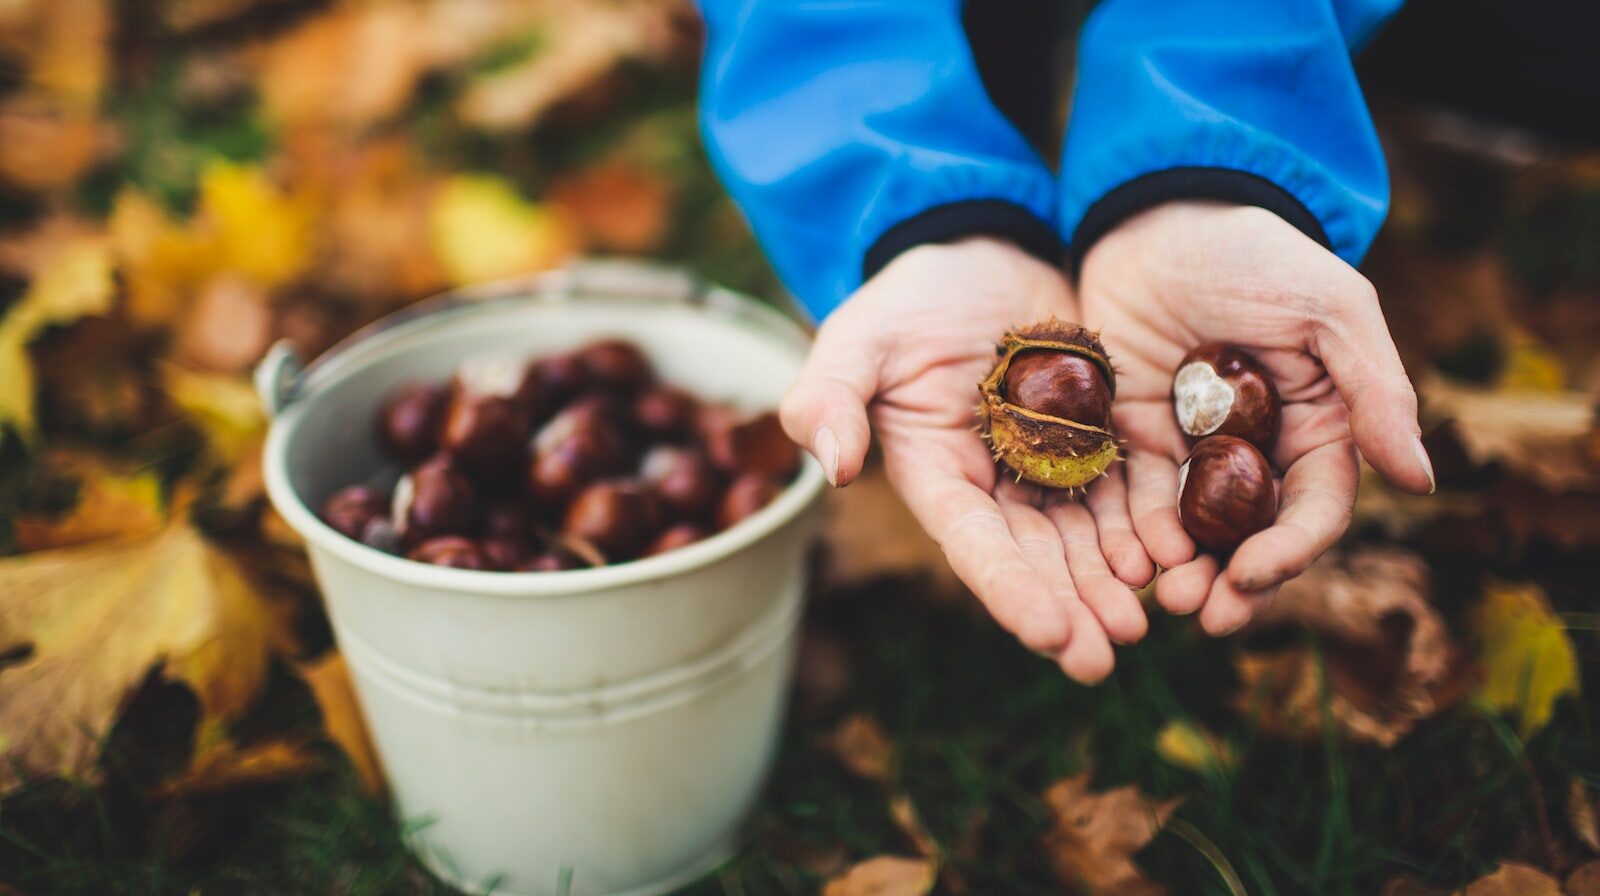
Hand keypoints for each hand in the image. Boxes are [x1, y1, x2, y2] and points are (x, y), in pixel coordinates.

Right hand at [781, 238, 1151, 682]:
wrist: (980, 251)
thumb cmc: (907, 299)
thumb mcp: (858, 338)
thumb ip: (830, 397)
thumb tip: (833, 466)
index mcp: (939, 476)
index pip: (974, 545)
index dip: (1011, 591)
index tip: (1051, 635)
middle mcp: (997, 486)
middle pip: (1037, 558)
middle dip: (1070, 608)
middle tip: (1106, 656)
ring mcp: (1052, 465)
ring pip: (1088, 536)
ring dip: (1114, 583)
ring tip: (1149, 620)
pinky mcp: (1100, 436)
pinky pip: (1129, 488)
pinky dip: (1150, 524)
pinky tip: (1177, 556)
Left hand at [1076, 202, 1434, 634]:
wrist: (1157, 215)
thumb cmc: (1254, 254)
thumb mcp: (1327, 310)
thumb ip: (1375, 391)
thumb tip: (1420, 481)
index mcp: (1317, 426)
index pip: (1313, 508)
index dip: (1290, 550)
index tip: (1254, 575)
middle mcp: (1258, 450)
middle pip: (1251, 536)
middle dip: (1232, 582)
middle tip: (1203, 616)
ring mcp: (1192, 448)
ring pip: (1191, 531)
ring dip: (1181, 572)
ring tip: (1161, 603)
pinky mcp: (1133, 438)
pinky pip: (1133, 499)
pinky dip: (1131, 536)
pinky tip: (1121, 563)